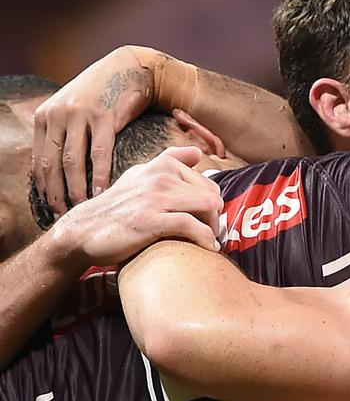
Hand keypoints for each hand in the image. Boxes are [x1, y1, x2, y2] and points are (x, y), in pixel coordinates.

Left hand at [32, 46, 155, 213]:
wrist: (129, 68)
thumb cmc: (103, 94)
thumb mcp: (73, 110)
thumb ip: (64, 134)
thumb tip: (61, 168)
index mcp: (46, 116)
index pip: (39, 160)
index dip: (44, 187)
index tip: (51, 207)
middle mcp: (58, 115)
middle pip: (53, 164)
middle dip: (57, 194)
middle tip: (64, 215)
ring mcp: (79, 115)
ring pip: (73, 161)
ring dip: (76, 189)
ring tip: (82, 208)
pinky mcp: (104, 116)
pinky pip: (99, 153)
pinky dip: (100, 175)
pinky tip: (102, 191)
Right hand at [47, 146, 221, 268]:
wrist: (82, 231)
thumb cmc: (116, 208)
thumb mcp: (139, 177)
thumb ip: (167, 163)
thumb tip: (197, 152)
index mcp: (162, 166)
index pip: (208, 181)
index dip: (212, 202)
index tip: (207, 218)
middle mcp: (160, 176)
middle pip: (212, 195)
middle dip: (215, 217)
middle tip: (210, 234)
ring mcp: (155, 197)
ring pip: (208, 206)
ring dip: (214, 228)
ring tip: (208, 240)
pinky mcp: (150, 220)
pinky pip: (193, 226)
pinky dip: (206, 239)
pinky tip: (207, 248)